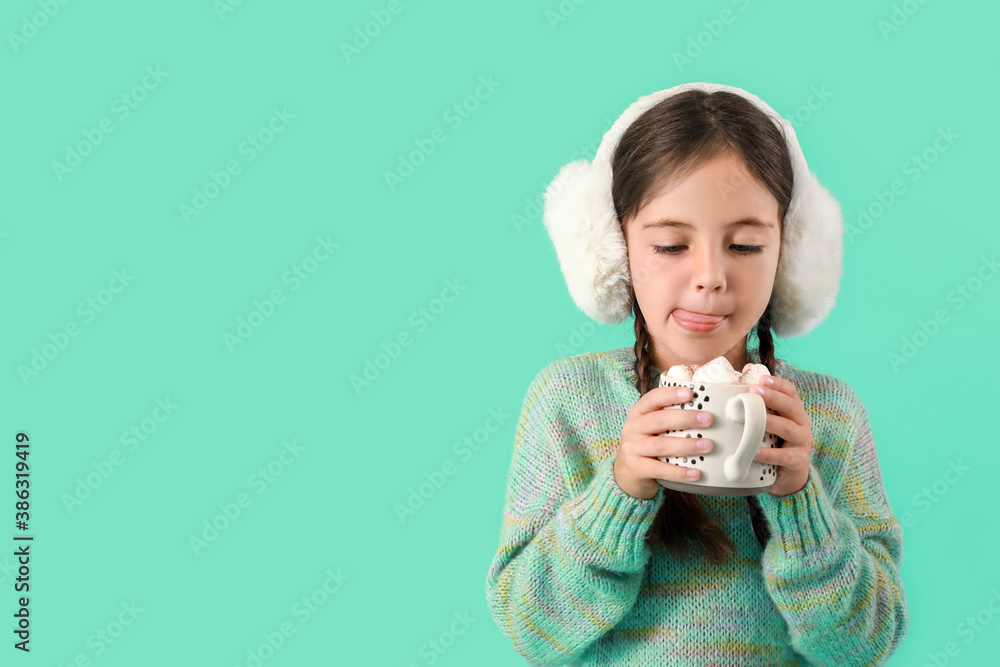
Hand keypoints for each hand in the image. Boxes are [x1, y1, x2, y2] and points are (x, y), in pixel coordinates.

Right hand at [614, 385, 716, 499]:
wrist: (626, 472)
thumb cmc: (646, 444)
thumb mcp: (650, 427)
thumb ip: (669, 418)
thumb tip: (705, 413)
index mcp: (638, 413)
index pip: (652, 399)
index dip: (670, 394)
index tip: (690, 393)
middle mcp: (633, 428)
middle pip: (659, 420)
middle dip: (686, 419)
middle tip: (708, 419)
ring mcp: (632, 449)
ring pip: (661, 445)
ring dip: (687, 445)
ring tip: (707, 446)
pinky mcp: (636, 469)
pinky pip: (660, 470)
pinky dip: (679, 472)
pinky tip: (696, 473)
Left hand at [743, 365, 812, 496]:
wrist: (788, 477)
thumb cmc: (775, 443)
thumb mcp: (769, 422)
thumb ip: (760, 400)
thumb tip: (747, 369)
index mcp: (794, 412)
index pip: (791, 392)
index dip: (778, 383)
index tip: (762, 377)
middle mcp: (801, 424)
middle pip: (791, 406)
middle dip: (773, 397)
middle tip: (755, 390)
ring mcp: (801, 443)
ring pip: (788, 428)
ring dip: (770, 421)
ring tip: (753, 419)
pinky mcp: (797, 461)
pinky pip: (783, 456)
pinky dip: (768, 453)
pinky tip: (754, 451)